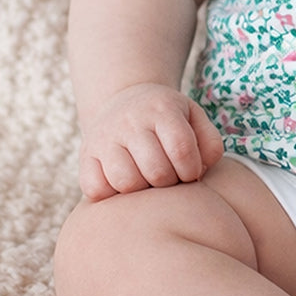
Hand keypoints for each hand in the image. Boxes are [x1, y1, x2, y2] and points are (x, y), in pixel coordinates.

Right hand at [78, 83, 223, 200]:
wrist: (125, 100)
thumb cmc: (168, 118)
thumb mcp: (194, 118)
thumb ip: (209, 142)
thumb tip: (200, 171)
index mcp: (161, 108)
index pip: (181, 148)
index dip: (192, 170)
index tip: (191, 173)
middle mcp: (130, 121)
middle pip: (156, 171)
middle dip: (170, 182)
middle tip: (170, 177)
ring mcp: (104, 138)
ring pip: (126, 182)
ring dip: (143, 191)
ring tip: (149, 181)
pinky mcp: (86, 156)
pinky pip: (96, 189)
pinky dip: (112, 194)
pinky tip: (124, 184)